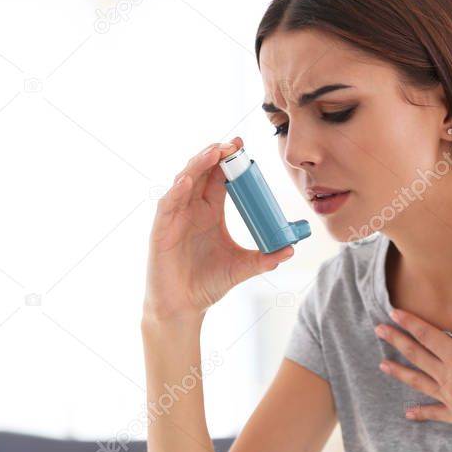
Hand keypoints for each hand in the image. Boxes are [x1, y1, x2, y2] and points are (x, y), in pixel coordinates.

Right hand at [143, 136, 294, 322]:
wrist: (184, 307)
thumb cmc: (208, 283)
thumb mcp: (242, 267)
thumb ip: (265, 258)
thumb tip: (290, 250)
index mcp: (210, 211)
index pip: (219, 177)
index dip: (229, 161)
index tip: (244, 147)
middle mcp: (191, 208)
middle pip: (201, 172)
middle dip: (215, 154)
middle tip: (233, 143)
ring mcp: (175, 217)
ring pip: (184, 181)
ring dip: (198, 165)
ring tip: (214, 152)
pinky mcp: (161, 231)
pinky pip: (167, 205)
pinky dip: (177, 191)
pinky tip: (188, 180)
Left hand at [374, 282, 451, 451]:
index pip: (428, 335)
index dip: (411, 322)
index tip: (393, 312)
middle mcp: (446, 376)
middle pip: (417, 355)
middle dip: (397, 341)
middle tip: (378, 330)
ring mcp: (448, 397)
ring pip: (418, 381)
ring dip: (400, 372)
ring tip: (382, 365)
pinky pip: (434, 412)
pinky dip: (421, 412)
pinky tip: (408, 414)